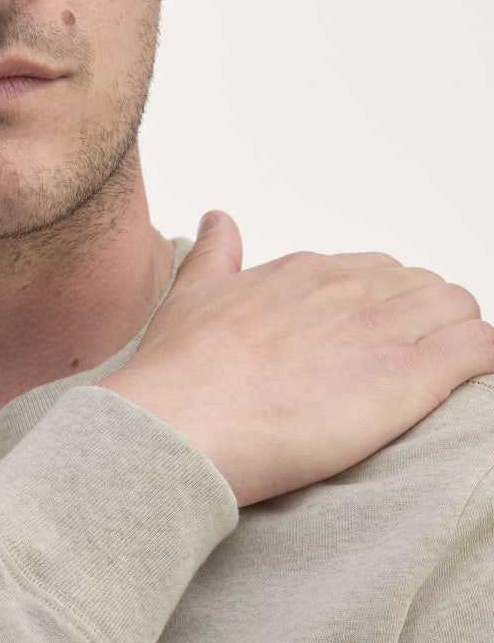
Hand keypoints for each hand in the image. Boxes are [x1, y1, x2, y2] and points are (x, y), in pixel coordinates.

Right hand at [101, 212, 493, 505]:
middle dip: (420, 325)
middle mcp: (348, 288)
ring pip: (457, 312)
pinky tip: (463, 382)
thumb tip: (219, 220)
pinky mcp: (409, 375)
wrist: (179, 421)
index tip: (360, 349)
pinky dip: (481, 362)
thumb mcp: (190, 295)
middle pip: (420, 289)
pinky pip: (479, 348)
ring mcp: (382, 328)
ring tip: (431, 381)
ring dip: (454, 341)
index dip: (374, 312)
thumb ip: (215, 255)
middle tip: (395, 371)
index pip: (371, 274)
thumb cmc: (178, 374)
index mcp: (304, 272)